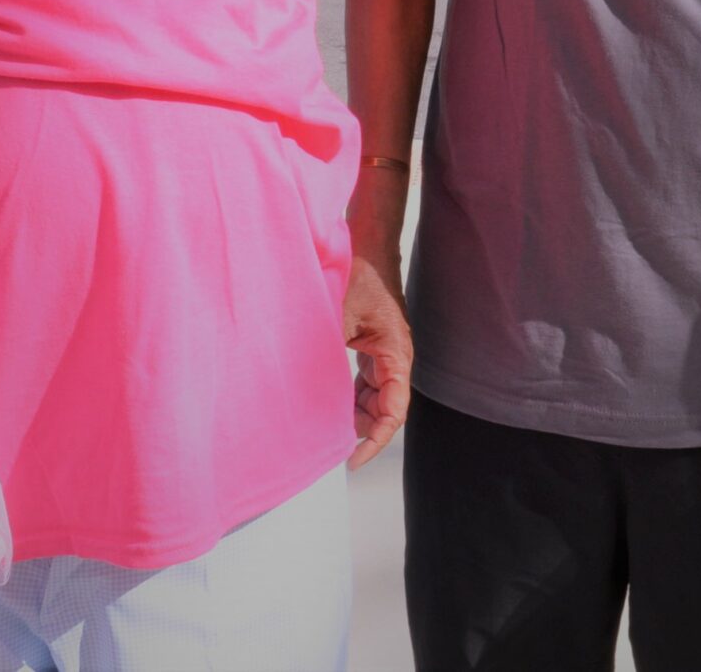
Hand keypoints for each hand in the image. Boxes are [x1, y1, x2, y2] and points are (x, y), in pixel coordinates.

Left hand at [343, 245, 410, 468]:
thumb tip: (305, 385)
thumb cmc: (360, 270)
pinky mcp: (371, 346)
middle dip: (361, 431)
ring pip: (374, 398)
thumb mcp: (339, 312)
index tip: (353, 460)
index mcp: (396, 352)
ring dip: (353, 413)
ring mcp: (384, 352)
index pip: (394, 411)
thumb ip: (329, 347)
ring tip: (324, 426)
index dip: (376, 441)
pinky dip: (348, 395)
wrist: (366, 241)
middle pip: (384, 410)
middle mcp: (394, 357)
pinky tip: (328, 401)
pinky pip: (365, 381)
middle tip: (329, 447)